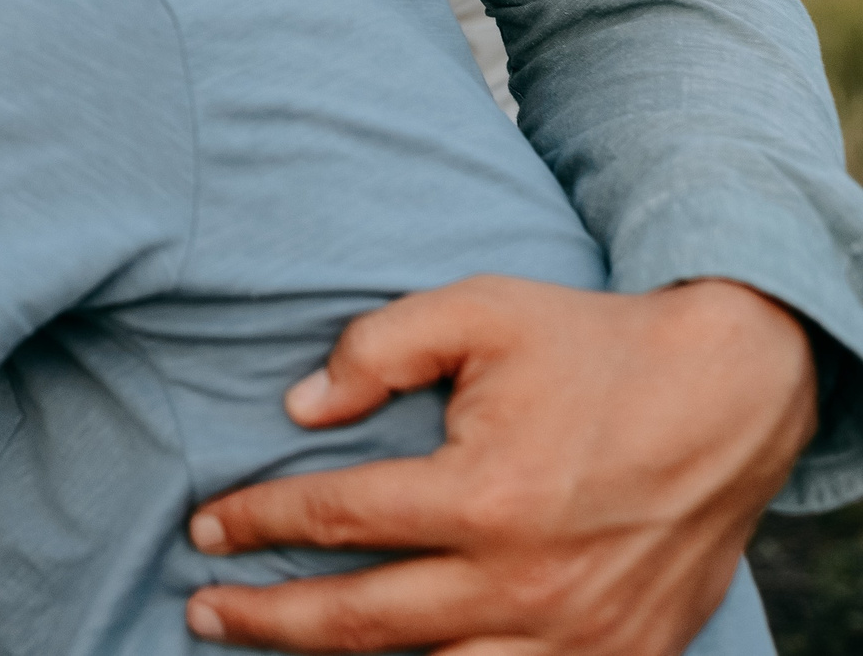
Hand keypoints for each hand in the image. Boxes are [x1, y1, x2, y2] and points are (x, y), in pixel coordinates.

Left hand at [185, 275, 815, 653]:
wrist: (731, 397)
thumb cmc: (594, 347)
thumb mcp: (480, 312)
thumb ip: (378, 347)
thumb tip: (298, 409)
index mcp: (482, 496)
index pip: (336, 520)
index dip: (258, 523)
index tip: (204, 528)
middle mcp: (523, 582)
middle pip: (360, 622)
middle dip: (267, 619)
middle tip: (202, 610)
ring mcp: (574, 633)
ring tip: (271, 649)